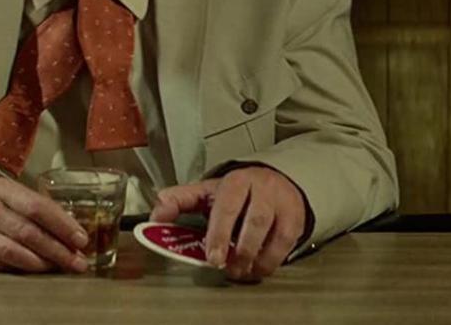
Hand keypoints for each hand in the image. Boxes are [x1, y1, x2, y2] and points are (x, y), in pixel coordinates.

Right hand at [0, 176, 88, 272]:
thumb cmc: (0, 194)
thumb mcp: (17, 190)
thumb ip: (42, 207)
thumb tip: (74, 231)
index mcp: (3, 190)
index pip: (37, 208)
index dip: (62, 225)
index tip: (81, 239)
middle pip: (27, 233)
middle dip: (57, 250)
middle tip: (78, 262)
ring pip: (11, 252)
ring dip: (41, 263)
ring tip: (60, 267)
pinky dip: (20, 268)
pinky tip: (37, 270)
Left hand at [150, 166, 307, 280]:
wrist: (278, 181)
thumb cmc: (238, 192)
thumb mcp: (207, 191)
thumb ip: (180, 201)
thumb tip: (155, 217)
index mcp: (237, 180)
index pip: (228, 204)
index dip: (220, 232)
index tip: (211, 256)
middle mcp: (263, 188)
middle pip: (254, 220)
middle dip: (240, 249)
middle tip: (225, 267)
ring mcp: (283, 203)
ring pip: (274, 233)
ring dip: (255, 258)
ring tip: (239, 271)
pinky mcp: (296, 219)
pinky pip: (286, 244)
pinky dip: (271, 261)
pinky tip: (257, 267)